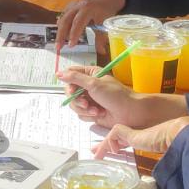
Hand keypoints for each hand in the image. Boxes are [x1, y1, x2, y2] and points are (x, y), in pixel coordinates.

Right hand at [56, 0, 124, 51]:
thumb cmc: (104, 11)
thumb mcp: (105, 23)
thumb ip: (101, 37)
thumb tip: (102, 52)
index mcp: (88, 9)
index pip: (78, 22)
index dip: (74, 34)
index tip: (71, 45)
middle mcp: (78, 6)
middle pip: (66, 20)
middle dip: (61, 35)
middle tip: (58, 47)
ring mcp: (72, 6)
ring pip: (62, 19)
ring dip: (60, 32)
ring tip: (60, 44)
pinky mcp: (69, 8)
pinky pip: (62, 18)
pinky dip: (61, 27)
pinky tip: (61, 35)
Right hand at [58, 65, 188, 129]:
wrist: (130, 113)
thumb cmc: (115, 95)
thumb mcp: (94, 83)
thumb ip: (75, 78)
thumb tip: (58, 73)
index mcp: (90, 74)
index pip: (71, 74)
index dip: (69, 83)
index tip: (72, 90)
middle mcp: (88, 86)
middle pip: (70, 92)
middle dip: (77, 100)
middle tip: (85, 103)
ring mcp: (90, 99)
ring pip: (74, 105)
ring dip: (84, 109)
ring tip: (96, 110)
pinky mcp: (92, 112)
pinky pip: (81, 114)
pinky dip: (89, 115)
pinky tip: (99, 114)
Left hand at [93, 116, 188, 157]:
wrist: (177, 135)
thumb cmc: (174, 147)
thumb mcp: (163, 158)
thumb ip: (159, 163)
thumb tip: (164, 176)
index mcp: (142, 140)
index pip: (126, 141)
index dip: (117, 147)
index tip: (113, 153)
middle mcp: (136, 135)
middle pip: (116, 138)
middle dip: (104, 145)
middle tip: (95, 152)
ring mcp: (133, 133)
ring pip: (112, 136)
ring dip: (103, 146)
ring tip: (96, 155)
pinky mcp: (130, 132)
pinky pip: (113, 133)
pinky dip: (111, 142)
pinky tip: (116, 151)